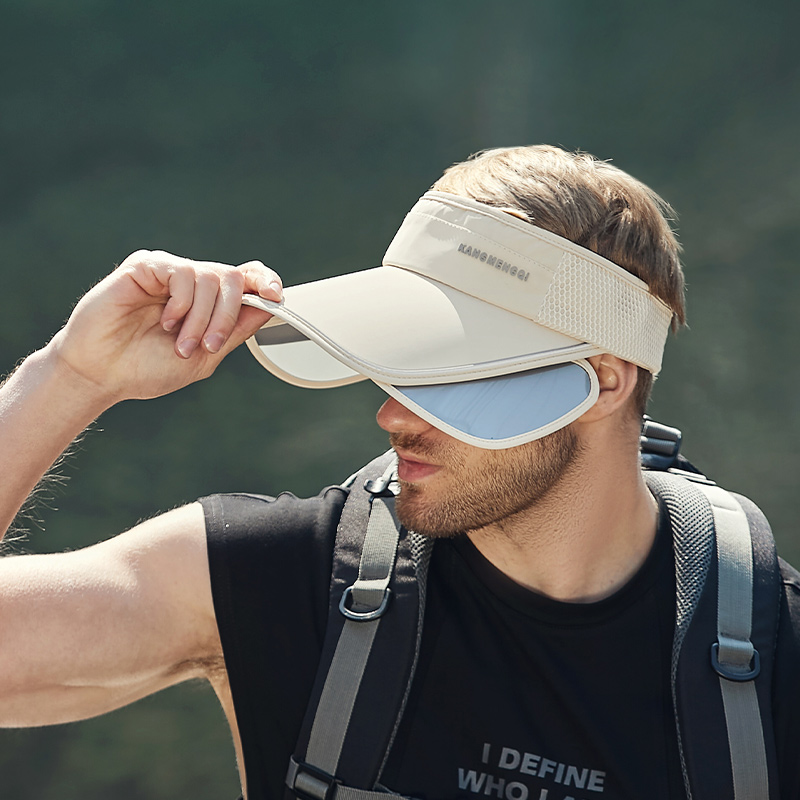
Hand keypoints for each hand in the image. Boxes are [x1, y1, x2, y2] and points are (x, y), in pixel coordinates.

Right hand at [47, 250, 280, 403]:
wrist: (104, 375)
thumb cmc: (148, 368)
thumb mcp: (205, 355)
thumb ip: (236, 331)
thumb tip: (269, 307)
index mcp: (208, 302)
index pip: (245, 276)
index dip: (264, 280)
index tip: (275, 296)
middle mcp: (191, 282)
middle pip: (233, 278)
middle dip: (228, 316)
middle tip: (208, 344)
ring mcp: (168, 272)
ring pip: (210, 277)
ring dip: (202, 318)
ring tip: (181, 343)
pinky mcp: (145, 266)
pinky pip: (181, 272)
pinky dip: (181, 303)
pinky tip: (166, 321)